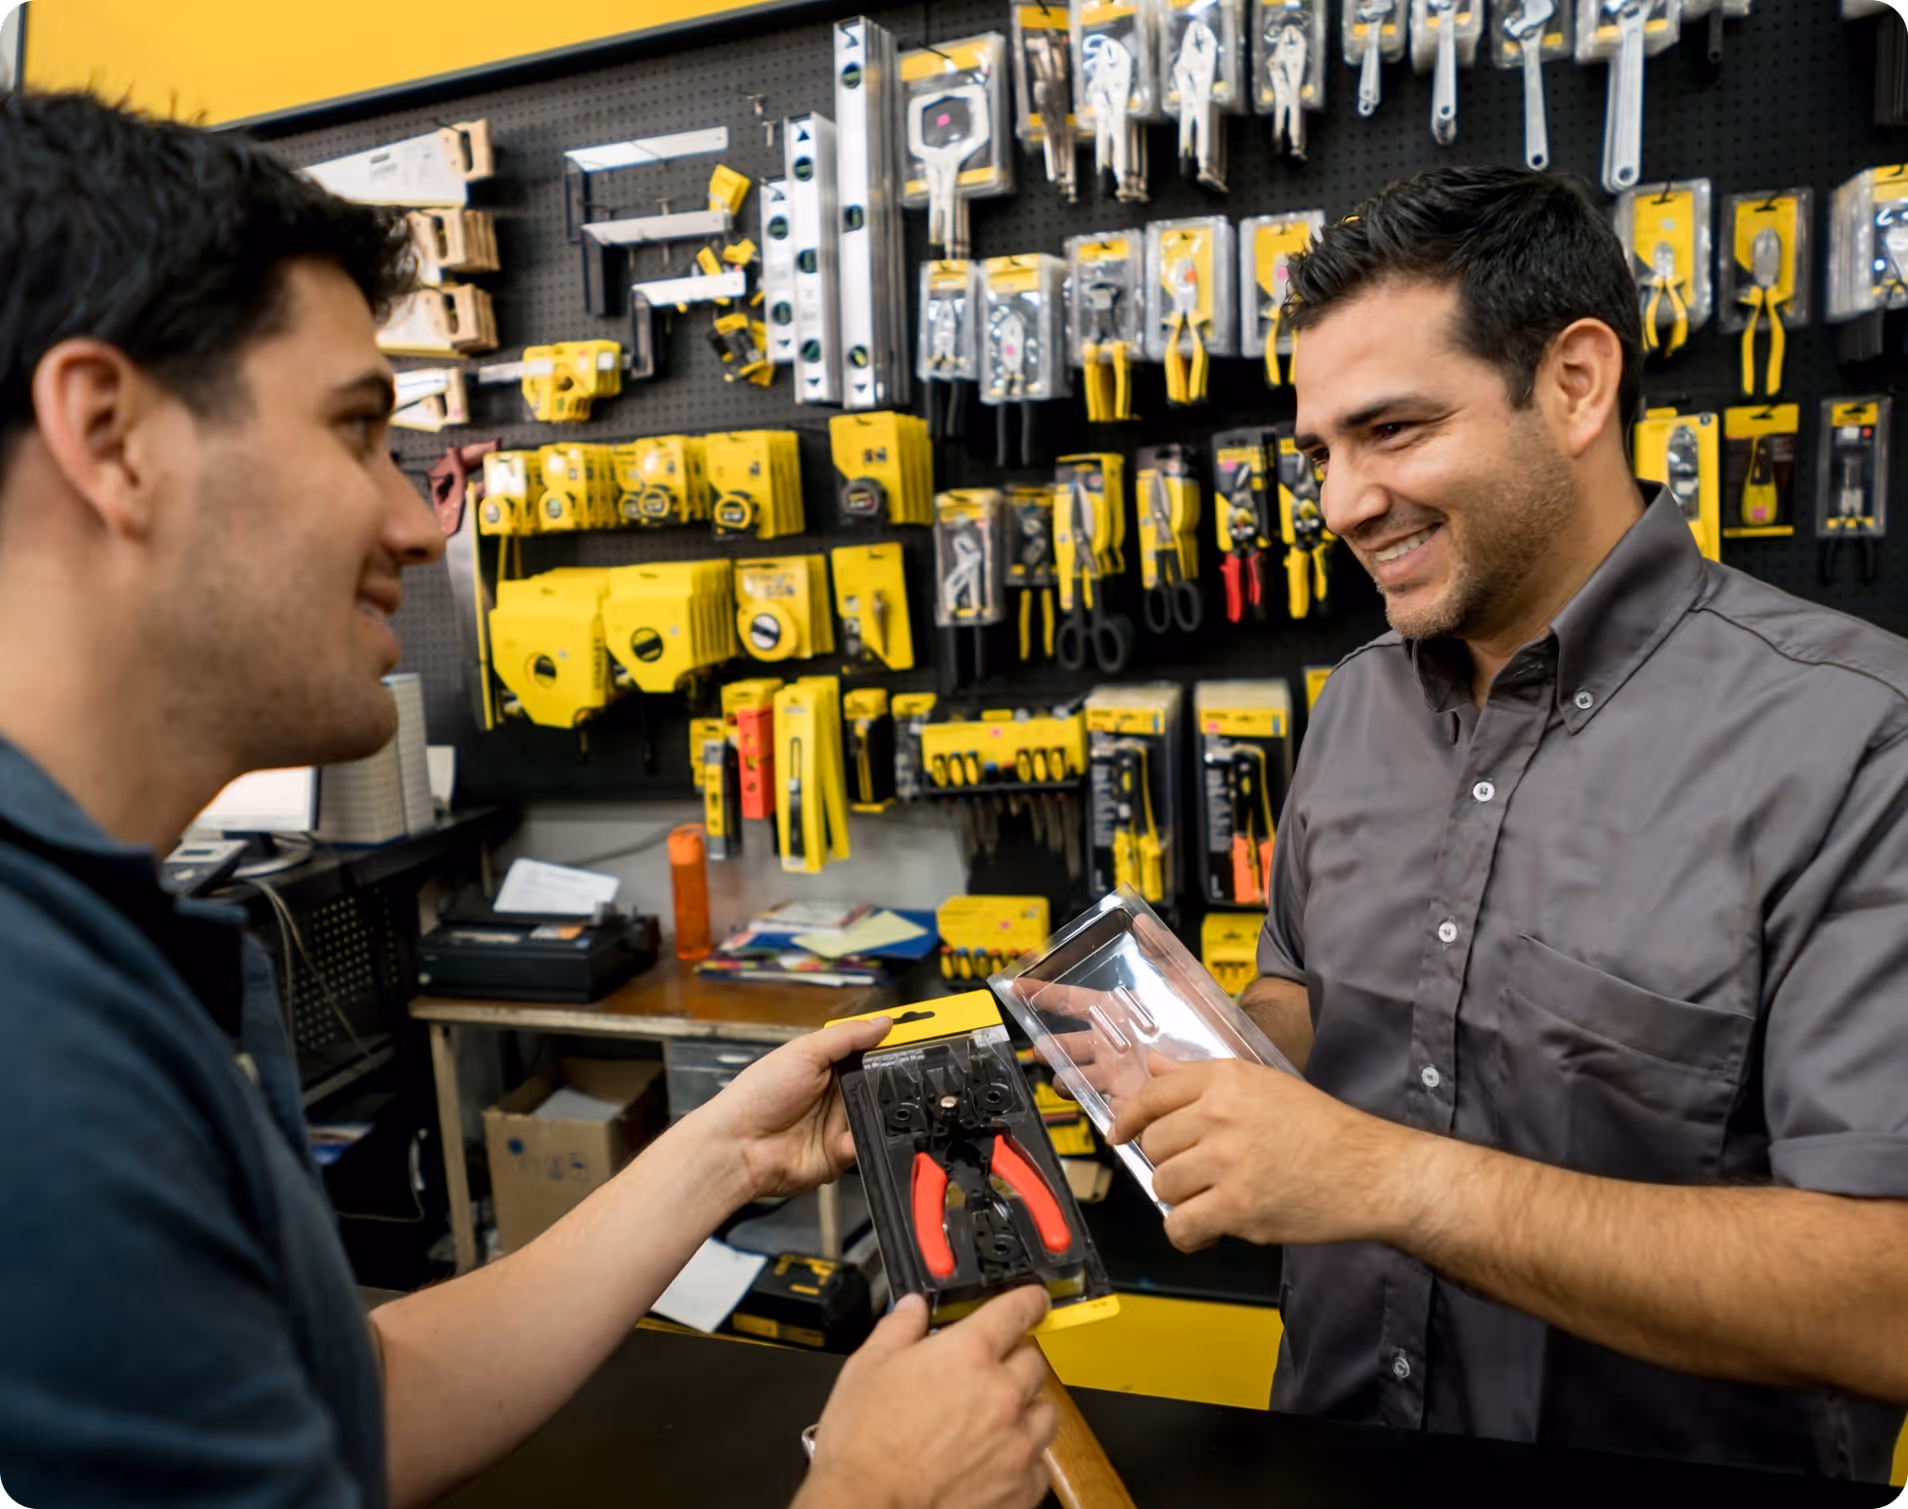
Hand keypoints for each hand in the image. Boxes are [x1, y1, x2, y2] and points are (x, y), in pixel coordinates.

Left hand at [693, 1015, 890, 1201]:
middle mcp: (836, 1097)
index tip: (914, 1044)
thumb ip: (847, 1037)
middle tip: (899, 1081)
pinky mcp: (839, 1156)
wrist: (738, 1146)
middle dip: (890, 1086)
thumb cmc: (759, 1094)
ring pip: (877, 1118)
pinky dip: (863, 1142)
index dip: (887, 1051)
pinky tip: (848, 1136)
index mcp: (828, 1067)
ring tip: (871, 1110)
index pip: (868, 1056)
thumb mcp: (804, 1052)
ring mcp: (838, 1127)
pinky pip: (865, 1147)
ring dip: (878, 1115)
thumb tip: (883, 1022)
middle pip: (879, 1088)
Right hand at [795, 1288, 1055, 1508]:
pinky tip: (996, 1458)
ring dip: (1026, 1407)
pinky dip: (1024, 1457)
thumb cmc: (864, 1448)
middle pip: (1034, 1360)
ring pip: (1046, 1410)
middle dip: (1015, 1359)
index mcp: (968, 1355)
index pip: (1017, 1310)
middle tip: (990, 1371)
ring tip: (998, 1417)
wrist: (868, 1507)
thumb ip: (899, 1328)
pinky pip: (1040, 1462)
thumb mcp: (867, 1367)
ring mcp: (1015, 1444)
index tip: (1032, 1301)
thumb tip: (911, 1309)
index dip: (1028, 1300)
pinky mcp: (1020, 1488)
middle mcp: (1001, 1395)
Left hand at [1110, 1052, 1417, 1251]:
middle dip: (1169, 1163)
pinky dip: (1188, 1234)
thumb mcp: (1263, 1086)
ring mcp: (1228, 1161)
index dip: (1128, 1117)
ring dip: (1181, 1199)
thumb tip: (1154, 1066)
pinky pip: (1180, 1226)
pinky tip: (1207, 1229)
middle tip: (1199, 1172)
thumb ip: (1203, 1079)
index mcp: (1226, 1079)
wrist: (1372, 1172)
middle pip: (1154, 1144)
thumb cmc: (1324, 1130)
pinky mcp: (1238, 1207)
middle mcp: (1221, 1114)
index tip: (1119, 1133)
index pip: (1152, 1094)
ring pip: (1163, 1185)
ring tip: (1212, 1198)